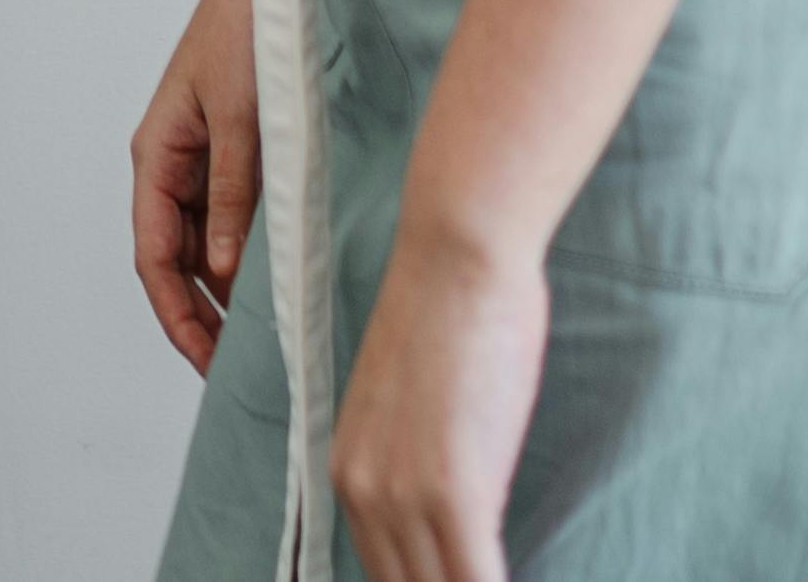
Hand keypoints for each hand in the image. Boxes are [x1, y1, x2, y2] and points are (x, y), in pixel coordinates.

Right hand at [129, 0, 261, 368]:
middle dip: (201, 315)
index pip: (154, 256)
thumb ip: (233, 195)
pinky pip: (236, 217)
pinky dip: (253, 252)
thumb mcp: (242, 118)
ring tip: (268, 334)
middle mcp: (172, 163)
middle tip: (239, 368)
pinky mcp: (235, 150)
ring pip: (208, 243)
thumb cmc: (246, 29)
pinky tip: (282, 277)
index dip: (176, 315)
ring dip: (230, 288)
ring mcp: (203, 158)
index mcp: (156, 155)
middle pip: (176, 259)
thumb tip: (230, 273)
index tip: (205, 361)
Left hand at [329, 214, 546, 581]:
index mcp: (350, 473)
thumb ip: (416, 462)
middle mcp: (362, 491)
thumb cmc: (452, 318)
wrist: (457, 257)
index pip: (384, 574)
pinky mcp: (453, 491)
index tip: (457, 579)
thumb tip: (451, 505)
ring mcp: (403, 495)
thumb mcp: (413, 406)